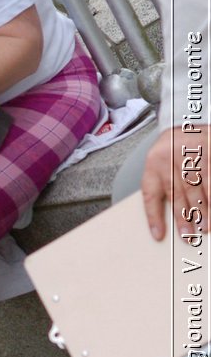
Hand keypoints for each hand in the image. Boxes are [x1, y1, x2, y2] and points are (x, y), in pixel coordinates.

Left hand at [141, 125, 208, 240]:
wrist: (185, 121)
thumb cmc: (171, 152)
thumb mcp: (159, 165)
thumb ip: (161, 188)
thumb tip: (165, 221)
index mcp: (153, 165)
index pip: (150, 194)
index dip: (154, 217)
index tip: (158, 235)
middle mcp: (170, 159)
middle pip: (177, 192)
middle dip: (183, 217)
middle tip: (190, 235)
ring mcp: (190, 153)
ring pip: (197, 185)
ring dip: (203, 208)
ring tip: (206, 226)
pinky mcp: (208, 148)